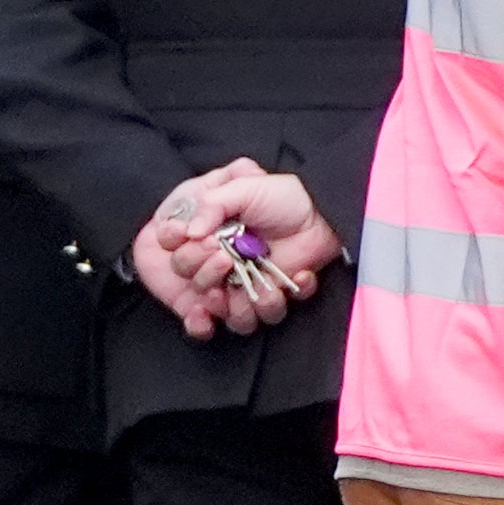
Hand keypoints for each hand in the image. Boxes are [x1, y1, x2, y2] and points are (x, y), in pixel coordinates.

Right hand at [134, 160, 338, 340]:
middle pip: (201, 289)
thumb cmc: (280, 196)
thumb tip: (189, 232)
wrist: (322, 210)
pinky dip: (280, 300)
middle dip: (208, 277)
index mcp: (209, 242)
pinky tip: (296, 275)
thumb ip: (210, 205)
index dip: (188, 257)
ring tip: (257, 285)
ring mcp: (250, 285)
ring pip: (233, 315)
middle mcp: (224, 267)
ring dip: (241, 305)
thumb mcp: (242, 189)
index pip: (181, 260)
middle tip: (225, 258)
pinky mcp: (276, 295)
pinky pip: (269, 315)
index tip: (205, 242)